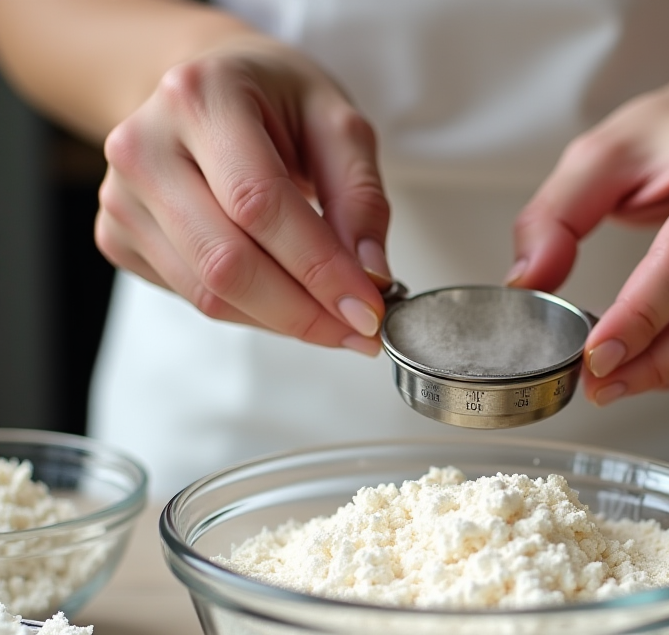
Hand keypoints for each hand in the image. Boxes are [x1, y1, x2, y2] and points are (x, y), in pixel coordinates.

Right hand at [96, 36, 390, 351]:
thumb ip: (361, 200)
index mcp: (200, 98)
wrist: (210, 92)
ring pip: (210, 295)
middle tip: (359, 330)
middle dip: (305, 312)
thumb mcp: (338, 126)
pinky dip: (254, 314)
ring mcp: (123, 197)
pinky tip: (286, 295)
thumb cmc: (275, 103)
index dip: (319, 269)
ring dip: (284, 321)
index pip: (259, 205)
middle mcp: (145, 146)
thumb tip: (371, 275)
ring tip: (333, 316)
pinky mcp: (119, 237)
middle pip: (226, 263)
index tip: (369, 310)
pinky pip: (196, 300)